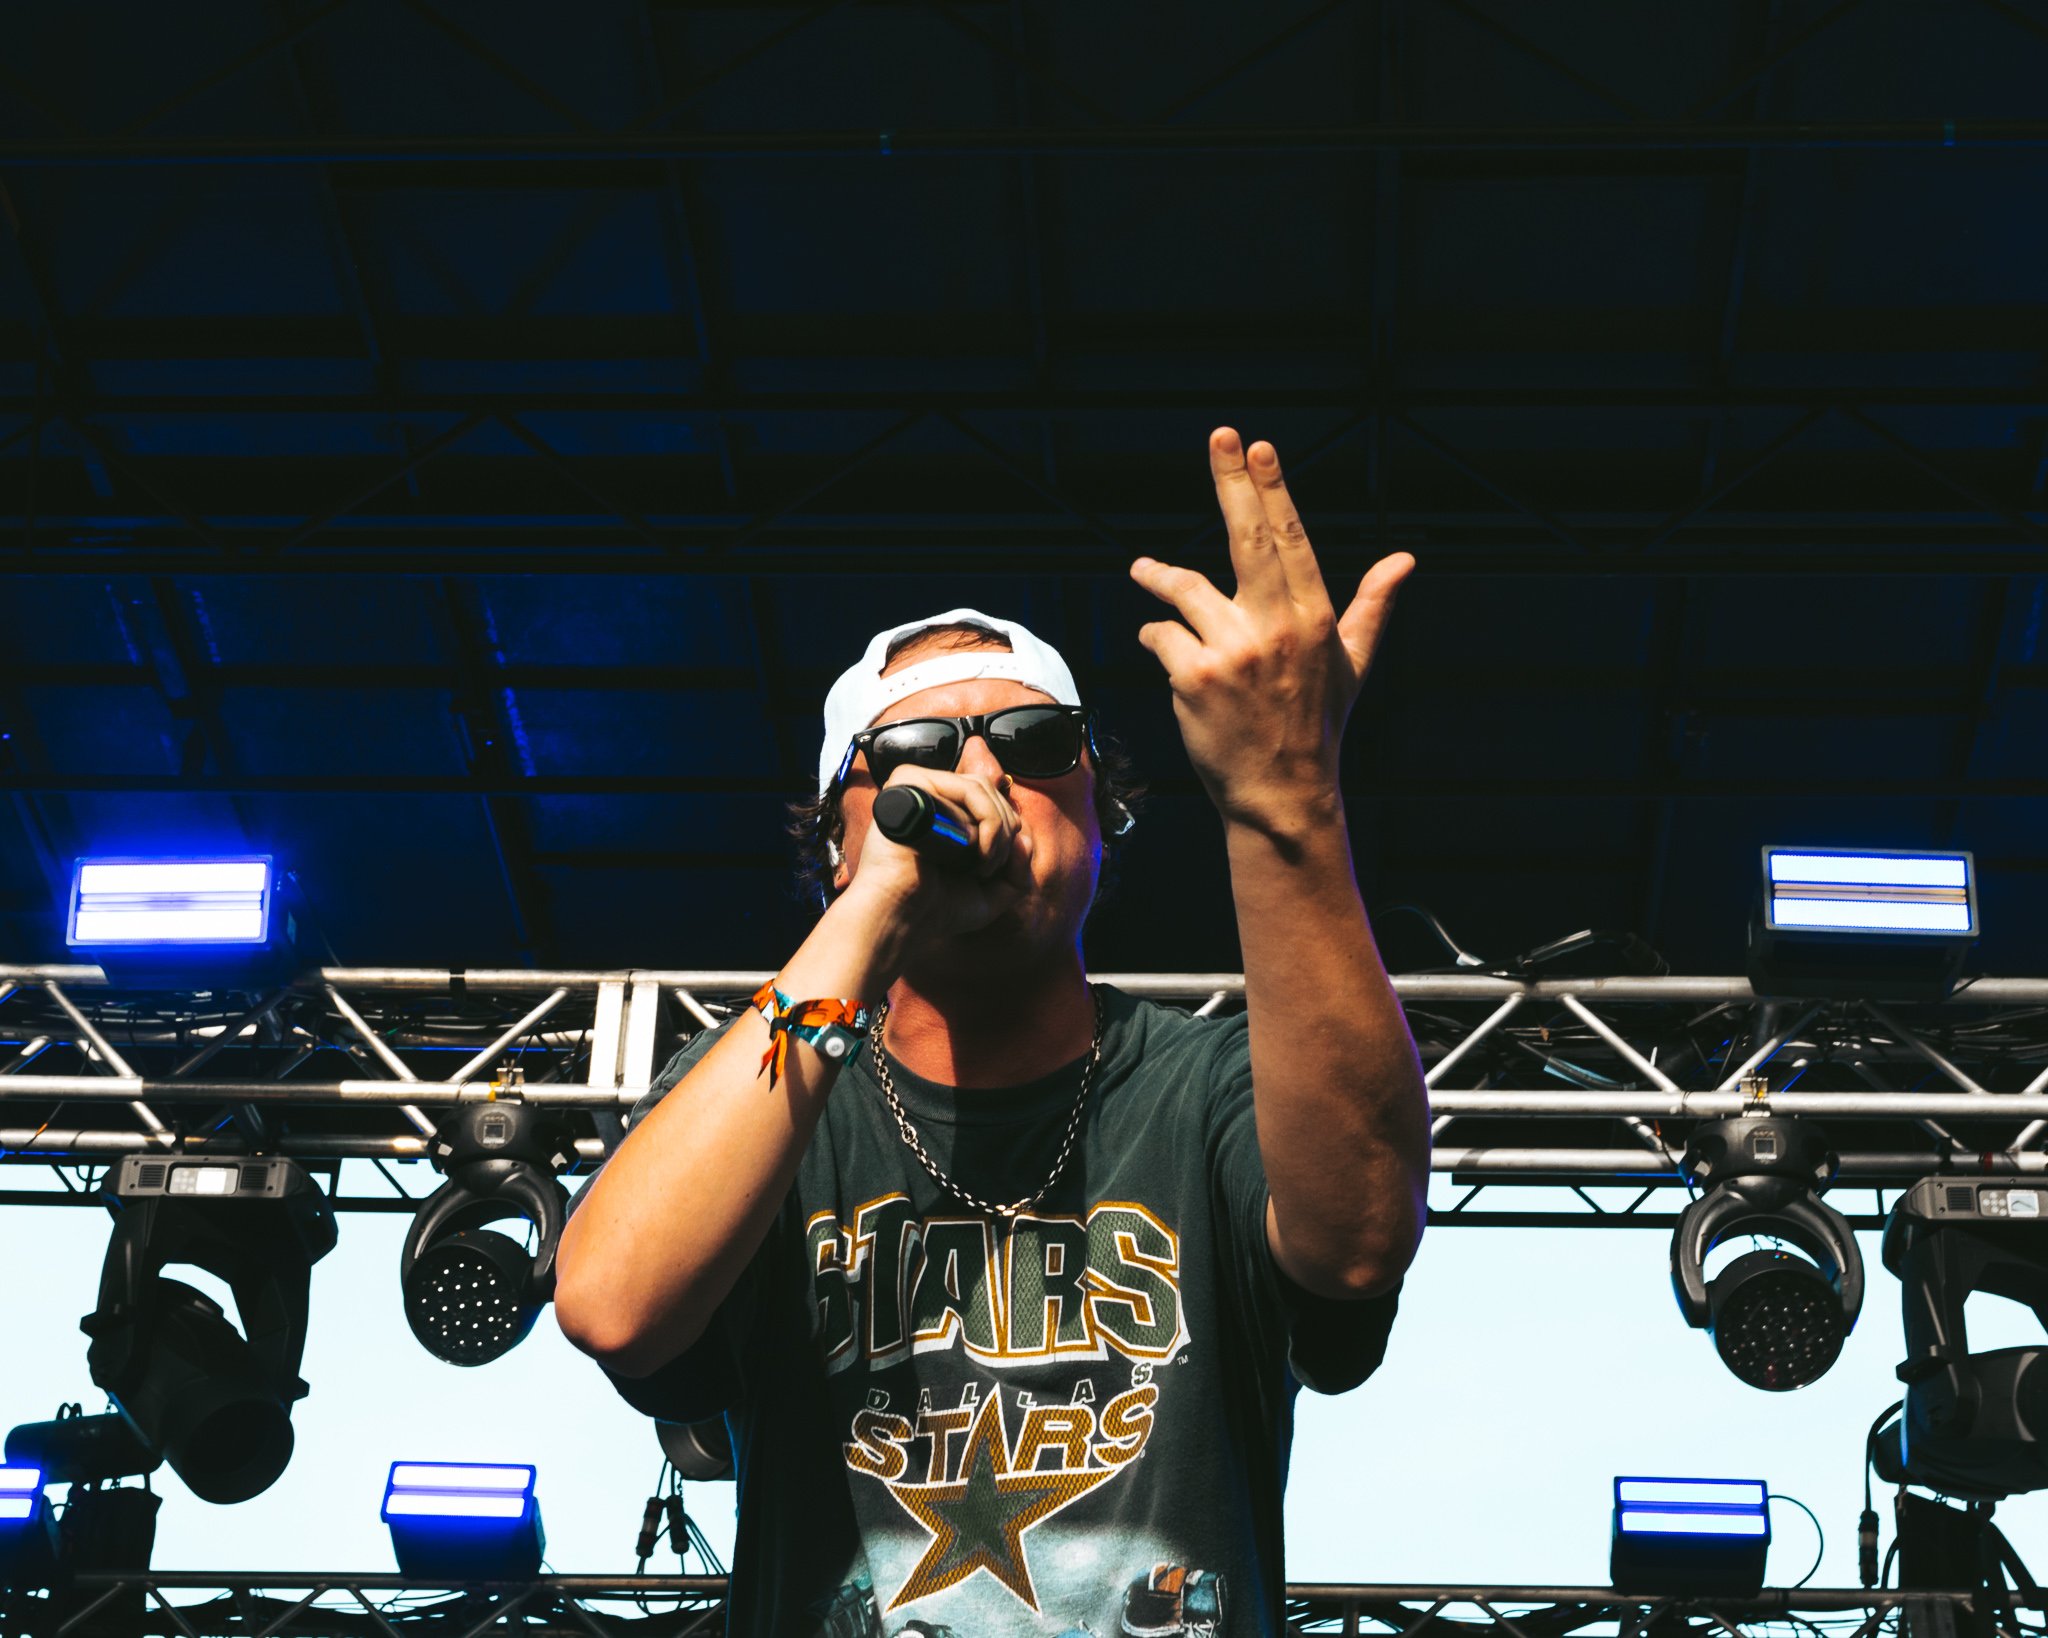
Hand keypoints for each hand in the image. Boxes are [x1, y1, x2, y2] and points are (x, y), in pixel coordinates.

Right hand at [834, 764, 1035, 952]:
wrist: (902, 919)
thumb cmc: (938, 908)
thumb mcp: (992, 893)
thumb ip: (1018, 868)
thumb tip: (1024, 838)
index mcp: (944, 812)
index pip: (991, 799)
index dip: (1007, 832)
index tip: (995, 871)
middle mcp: (929, 795)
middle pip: (989, 790)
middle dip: (1005, 833)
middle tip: (987, 871)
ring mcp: (917, 788)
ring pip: (981, 788)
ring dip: (997, 830)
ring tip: (982, 867)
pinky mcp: (909, 786)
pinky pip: (966, 788)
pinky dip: (986, 818)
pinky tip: (976, 852)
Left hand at [1131, 427, 1411, 831]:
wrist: (1280, 793)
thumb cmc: (1315, 724)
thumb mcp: (1352, 664)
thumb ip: (1371, 605)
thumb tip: (1405, 561)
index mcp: (1315, 618)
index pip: (1291, 539)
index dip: (1274, 488)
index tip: (1259, 446)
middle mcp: (1277, 628)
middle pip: (1248, 538)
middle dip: (1233, 482)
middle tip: (1221, 436)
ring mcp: (1233, 652)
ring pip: (1185, 588)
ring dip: (1159, 576)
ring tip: (1144, 571)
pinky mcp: (1193, 678)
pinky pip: (1161, 635)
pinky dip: (1157, 637)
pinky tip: (1165, 650)